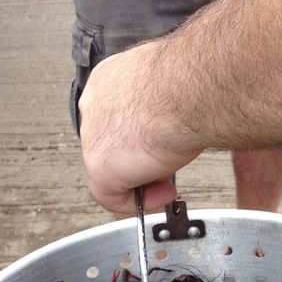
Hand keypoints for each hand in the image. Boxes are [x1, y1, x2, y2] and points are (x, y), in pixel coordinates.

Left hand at [78, 42, 202, 214]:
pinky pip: (112, 197)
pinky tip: (163, 194)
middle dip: (140, 163)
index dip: (140, 139)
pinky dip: (140, 202)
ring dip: (143, 182)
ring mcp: (92, 136)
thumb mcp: (172, 88)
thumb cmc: (190, 82)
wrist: (188, 91)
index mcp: (110, 79)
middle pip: (112, 146)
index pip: (117, 118)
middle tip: (168, 169)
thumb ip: (161, 106)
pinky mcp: (98, 166)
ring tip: (170, 182)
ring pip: (112, 172)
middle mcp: (94, 104)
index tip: (162, 148)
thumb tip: (173, 120)